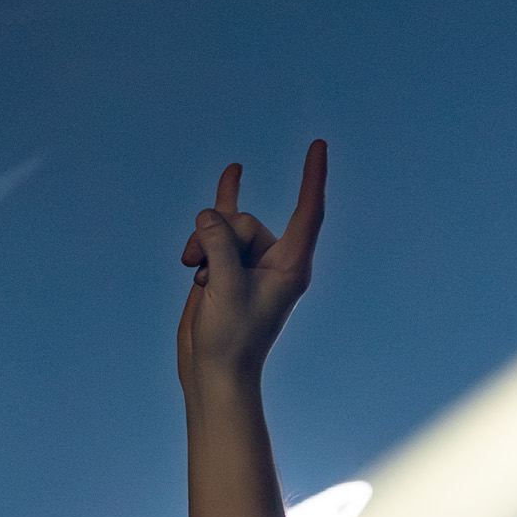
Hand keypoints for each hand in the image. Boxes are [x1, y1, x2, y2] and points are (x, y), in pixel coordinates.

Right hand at [177, 140, 326, 392]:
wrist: (214, 371)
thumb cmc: (230, 339)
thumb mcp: (224, 287)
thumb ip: (219, 245)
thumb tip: (209, 216)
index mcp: (291, 268)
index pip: (308, 213)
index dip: (312, 178)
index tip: (319, 145)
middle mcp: (275, 262)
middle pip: (246, 222)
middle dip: (218, 239)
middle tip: (209, 276)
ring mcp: (250, 263)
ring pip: (223, 228)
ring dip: (203, 246)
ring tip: (198, 276)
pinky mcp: (227, 265)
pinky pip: (224, 224)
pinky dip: (223, 204)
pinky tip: (234, 170)